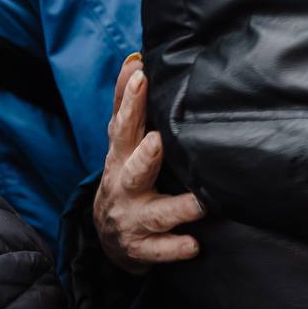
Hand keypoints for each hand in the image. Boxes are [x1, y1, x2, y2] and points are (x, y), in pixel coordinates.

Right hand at [93, 53, 205, 273]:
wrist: (108, 235)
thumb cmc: (124, 175)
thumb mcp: (122, 141)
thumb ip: (128, 104)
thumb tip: (136, 57)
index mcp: (120, 154)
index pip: (122, 122)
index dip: (127, 99)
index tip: (140, 74)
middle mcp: (123, 184)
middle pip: (132, 167)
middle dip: (144, 156)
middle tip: (157, 142)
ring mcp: (131, 217)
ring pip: (154, 213)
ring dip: (176, 207)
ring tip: (199, 202)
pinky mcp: (141, 247)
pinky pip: (159, 250)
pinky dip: (175, 249)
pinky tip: (194, 245)